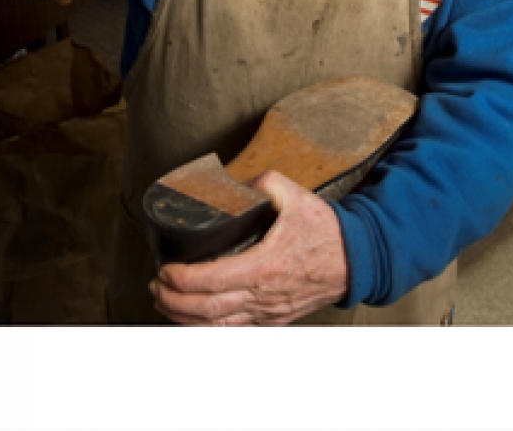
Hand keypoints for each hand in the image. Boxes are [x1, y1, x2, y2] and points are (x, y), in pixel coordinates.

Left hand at [149, 171, 348, 325]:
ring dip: (184, 317)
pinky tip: (193, 319)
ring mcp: (268, 312)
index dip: (181, 279)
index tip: (165, 268)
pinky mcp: (273, 319)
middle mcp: (263, 295)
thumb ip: (262, 184)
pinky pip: (234, 329)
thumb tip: (235, 184)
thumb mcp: (294, 194)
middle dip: (173, 299)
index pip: (212, 280)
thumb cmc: (325, 229)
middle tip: (156, 284)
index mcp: (265, 265)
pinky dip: (207, 327)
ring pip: (217, 325)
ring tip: (164, 301)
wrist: (356, 258)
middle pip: (207, 308)